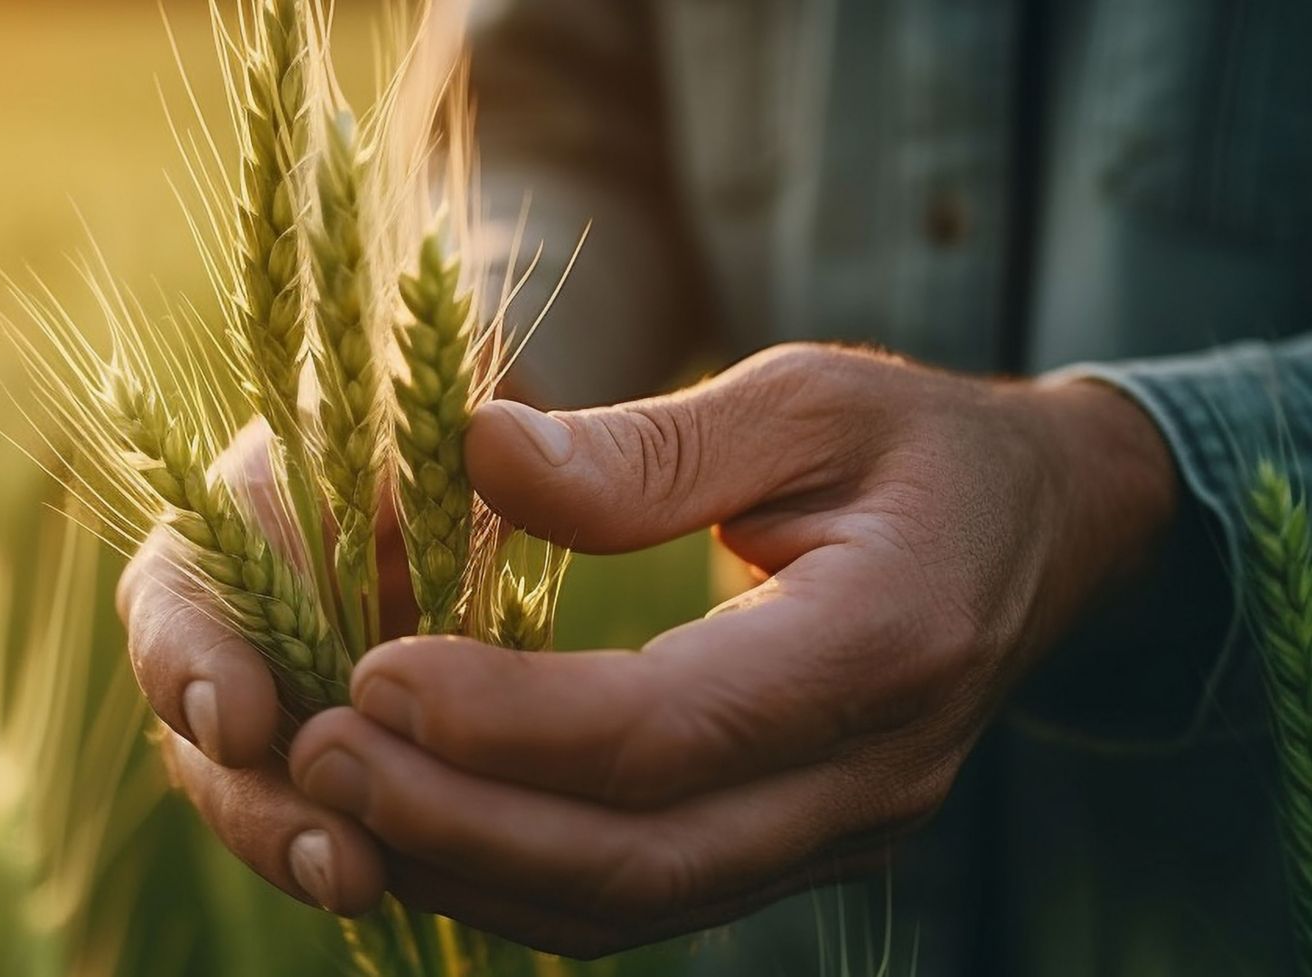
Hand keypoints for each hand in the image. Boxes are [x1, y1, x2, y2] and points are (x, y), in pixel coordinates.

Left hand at [120, 342, 1176, 955]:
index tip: (371, 674)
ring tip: (334, 795)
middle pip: (636, 857)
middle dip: (457, 822)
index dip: (509, 722)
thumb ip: (649, 444)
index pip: (670, 729)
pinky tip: (417, 829)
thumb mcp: (806, 396)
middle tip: (314, 754)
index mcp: (887, 644)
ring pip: (629, 909)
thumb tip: (474, 451)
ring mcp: (836, 835)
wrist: (1043, 535)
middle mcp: (869, 777)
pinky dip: (515, 883)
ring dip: (465, 870)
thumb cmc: (916, 446)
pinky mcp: (793, 853)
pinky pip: (640, 904)